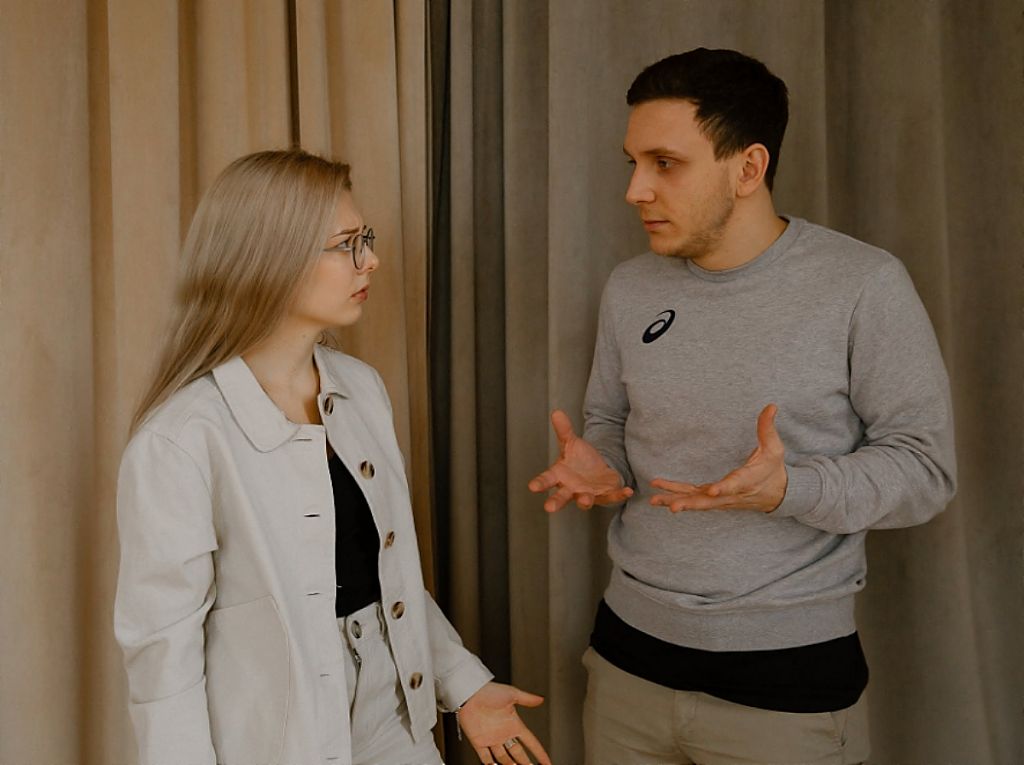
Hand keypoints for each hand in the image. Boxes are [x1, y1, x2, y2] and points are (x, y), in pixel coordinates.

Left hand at [457, 682, 552, 764]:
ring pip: (504, 759)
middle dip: (526, 763)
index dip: (539, 753)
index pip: (530, 742)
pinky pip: (485, 758)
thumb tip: (541, 699)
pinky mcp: (479, 742)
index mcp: (514, 724)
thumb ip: (527, 699)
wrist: (469, 693)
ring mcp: (492, 739)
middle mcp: (504, 733)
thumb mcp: (511, 693)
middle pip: (518, 754)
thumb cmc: (489, 691)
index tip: (547, 762)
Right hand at [528, 410, 632, 511]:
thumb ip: (564, 430)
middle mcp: (571, 488)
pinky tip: (627, 491)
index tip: (532, 487)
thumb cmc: (579, 460)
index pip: (546, 479)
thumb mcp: (571, 443)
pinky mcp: (605, 495)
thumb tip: (556, 412)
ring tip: (584, 500)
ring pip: (584, 500)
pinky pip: (612, 496)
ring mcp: (587, 493)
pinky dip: (619, 495)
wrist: (597, 470)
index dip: (539, 483)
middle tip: (549, 508)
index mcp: (559, 475)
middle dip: (556, 502)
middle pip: (561, 496)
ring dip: (584, 501)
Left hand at [650, 404, 787, 512]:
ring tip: (655, 500)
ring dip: (676, 501)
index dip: (723, 489)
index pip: (734, 485)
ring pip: (696, 502)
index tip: (712, 491)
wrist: (778, 495)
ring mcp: (721, 499)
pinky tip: (658, 496)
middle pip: (709, 502)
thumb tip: (771, 406)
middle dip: (690, 503)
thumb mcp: (774, 448)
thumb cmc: (773, 469)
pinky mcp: (713, 499)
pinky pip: (692, 499)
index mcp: (747, 481)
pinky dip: (676, 497)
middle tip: (673, 507)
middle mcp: (731, 494)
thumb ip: (768, 428)